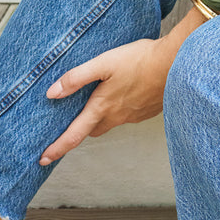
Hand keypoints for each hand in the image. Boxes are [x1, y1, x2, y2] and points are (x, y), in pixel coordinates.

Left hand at [39, 38, 173, 164]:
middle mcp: (118, 116)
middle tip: (73, 123)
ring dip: (103, 117)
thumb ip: (77, 77)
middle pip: (93, 130)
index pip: (74, 135)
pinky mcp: (149, 109)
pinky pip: (130, 114)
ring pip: (112, 122)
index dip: (57, 148)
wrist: (176, 61)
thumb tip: (52, 93)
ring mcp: (135, 115)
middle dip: (81, 130)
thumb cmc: (140, 60)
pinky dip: (123, 108)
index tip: (43, 159)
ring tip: (103, 100)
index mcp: (102, 108)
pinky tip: (128, 92)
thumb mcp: (104, 62)